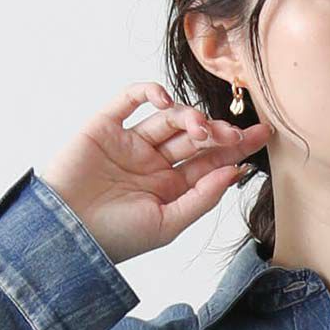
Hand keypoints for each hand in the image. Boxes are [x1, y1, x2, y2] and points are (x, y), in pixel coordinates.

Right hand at [37, 81, 273, 266]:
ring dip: (189, 117)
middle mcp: (153, 162)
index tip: (263, 136)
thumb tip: (236, 172)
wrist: (66, 234)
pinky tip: (165, 100)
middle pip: (195, 137)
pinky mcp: (105, 126)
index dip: (236, 148)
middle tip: (235, 134)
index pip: (209, 161)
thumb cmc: (115, 237)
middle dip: (218, 133)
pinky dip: (149, 92)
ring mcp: (130, 142)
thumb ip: (201, 197)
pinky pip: (129, 100)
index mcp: (170, 187)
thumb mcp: (167, 224)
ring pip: (168, 118)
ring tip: (200, 129)